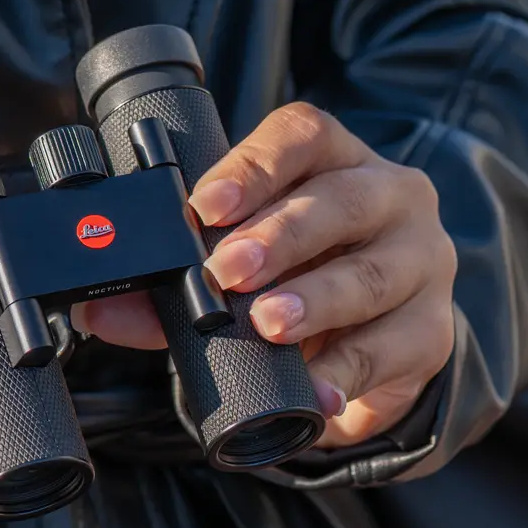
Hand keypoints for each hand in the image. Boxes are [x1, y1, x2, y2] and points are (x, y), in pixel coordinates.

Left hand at [74, 101, 456, 448]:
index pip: (303, 137)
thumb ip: (167, 285)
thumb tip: (96, 309)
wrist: (371, 337)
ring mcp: (421, 263)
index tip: (205, 205)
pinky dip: (349, 372)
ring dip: (315, 301)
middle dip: (281, 235)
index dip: (254, 166)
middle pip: (343, 201)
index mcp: (336, 161)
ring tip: (269, 324)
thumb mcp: (235, 270)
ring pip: (372, 275)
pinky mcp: (431, 330)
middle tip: (227, 270)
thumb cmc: (295, 277)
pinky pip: (394, 349)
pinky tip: (318, 390)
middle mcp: (391, 198)